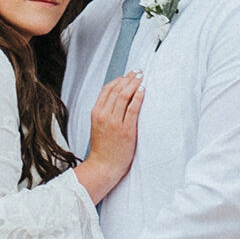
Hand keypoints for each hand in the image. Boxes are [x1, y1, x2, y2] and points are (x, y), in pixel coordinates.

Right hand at [77, 71, 141, 202]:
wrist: (103, 166)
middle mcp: (104, 115)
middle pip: (117, 90)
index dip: (118, 80)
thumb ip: (105, 112)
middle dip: (128, 78)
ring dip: (134, 84)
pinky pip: (133, 109)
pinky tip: (143, 91)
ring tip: (142, 78)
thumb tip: (116, 99)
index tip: (127, 75)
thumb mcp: (98, 126)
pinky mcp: (126, 130)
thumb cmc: (103, 148)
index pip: (107, 89)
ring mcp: (115, 122)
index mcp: (96, 113)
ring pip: (124, 96)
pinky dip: (138, 97)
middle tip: (138, 72)